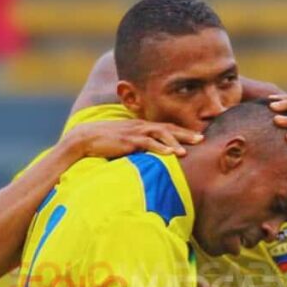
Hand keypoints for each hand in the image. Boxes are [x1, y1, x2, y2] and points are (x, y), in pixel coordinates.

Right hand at [63, 119, 203, 159]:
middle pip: (168, 129)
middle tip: (201, 139)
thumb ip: (139, 147)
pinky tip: (170, 154)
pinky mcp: (128, 141)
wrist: (85, 138)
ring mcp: (135, 133)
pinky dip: (160, 148)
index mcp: (141, 127)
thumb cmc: (105, 143)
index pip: (166, 128)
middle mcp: (141, 127)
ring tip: (186, 151)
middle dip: (185, 134)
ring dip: (175, 142)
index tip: (197, 137)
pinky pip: (147, 144)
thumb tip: (149, 158)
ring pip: (160, 134)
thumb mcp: (125, 142)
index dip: (182, 132)